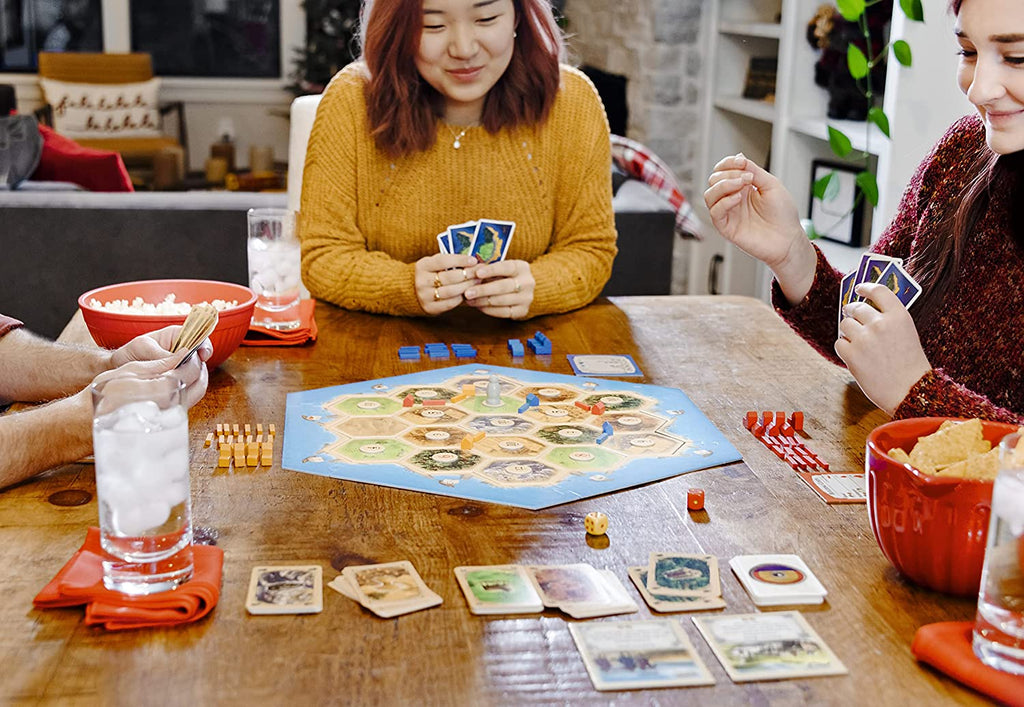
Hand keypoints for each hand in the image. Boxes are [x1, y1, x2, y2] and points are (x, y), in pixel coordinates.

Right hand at [93, 352, 209, 410]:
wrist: (92, 417)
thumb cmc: (107, 392)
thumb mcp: (132, 370)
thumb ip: (161, 363)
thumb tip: (183, 355)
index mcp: (164, 390)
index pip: (192, 370)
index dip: (193, 358)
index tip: (189, 351)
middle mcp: (172, 406)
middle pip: (200, 386)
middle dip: (199, 370)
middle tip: (192, 358)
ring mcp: (171, 416)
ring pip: (194, 396)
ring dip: (195, 380)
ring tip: (185, 367)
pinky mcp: (168, 421)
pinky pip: (185, 404)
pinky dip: (187, 391)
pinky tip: (177, 381)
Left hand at [108, 326, 210, 408]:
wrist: (119, 368)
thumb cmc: (130, 352)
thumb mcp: (143, 348)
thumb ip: (161, 354)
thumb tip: (178, 361)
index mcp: (178, 335)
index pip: (201, 338)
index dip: (205, 347)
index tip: (202, 356)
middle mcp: (185, 351)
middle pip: (202, 359)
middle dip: (196, 368)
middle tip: (182, 375)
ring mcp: (184, 367)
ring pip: (199, 375)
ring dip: (190, 381)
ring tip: (174, 385)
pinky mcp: (181, 381)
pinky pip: (191, 386)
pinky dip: (185, 390)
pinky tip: (173, 392)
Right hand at [415, 254, 478, 314]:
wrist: (417, 293)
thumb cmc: (434, 274)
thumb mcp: (437, 265)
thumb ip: (451, 262)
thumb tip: (474, 261)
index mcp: (422, 265)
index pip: (443, 261)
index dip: (460, 260)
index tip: (474, 261)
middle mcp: (421, 280)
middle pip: (449, 277)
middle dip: (467, 274)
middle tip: (480, 273)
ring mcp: (424, 295)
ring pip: (451, 291)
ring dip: (467, 286)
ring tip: (477, 282)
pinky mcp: (430, 307)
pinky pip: (450, 303)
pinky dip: (461, 297)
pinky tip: (468, 292)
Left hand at [464, 259, 534, 318]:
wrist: (522, 290)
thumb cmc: (505, 276)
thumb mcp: (499, 269)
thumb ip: (486, 269)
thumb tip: (468, 272)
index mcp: (522, 267)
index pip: (507, 267)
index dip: (492, 270)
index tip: (477, 273)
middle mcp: (527, 282)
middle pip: (503, 286)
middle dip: (483, 290)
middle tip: (467, 292)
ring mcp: (526, 298)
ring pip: (502, 301)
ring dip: (482, 301)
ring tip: (469, 300)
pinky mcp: (523, 311)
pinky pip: (503, 312)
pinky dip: (488, 310)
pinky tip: (478, 306)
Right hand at [704, 153, 816, 302]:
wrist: (788, 239)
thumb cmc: (783, 215)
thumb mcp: (771, 184)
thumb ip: (754, 170)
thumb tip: (739, 158)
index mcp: (743, 187)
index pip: (724, 170)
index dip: (728, 163)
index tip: (741, 162)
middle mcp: (733, 199)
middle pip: (714, 180)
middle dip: (728, 174)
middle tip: (746, 177)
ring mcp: (729, 213)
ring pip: (709, 195)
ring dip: (724, 185)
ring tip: (741, 185)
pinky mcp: (726, 227)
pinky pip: (715, 212)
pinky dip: (724, 202)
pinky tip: (738, 199)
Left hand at [835, 283, 931, 415]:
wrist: (910, 391)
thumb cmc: (909, 365)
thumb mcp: (906, 334)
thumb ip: (888, 320)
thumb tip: (863, 311)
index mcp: (899, 315)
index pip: (879, 291)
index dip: (866, 287)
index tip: (859, 288)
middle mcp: (881, 323)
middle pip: (856, 308)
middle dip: (852, 313)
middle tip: (852, 317)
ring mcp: (865, 338)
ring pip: (844, 324)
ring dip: (848, 332)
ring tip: (859, 345)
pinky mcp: (852, 354)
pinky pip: (839, 343)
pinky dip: (845, 349)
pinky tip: (856, 358)